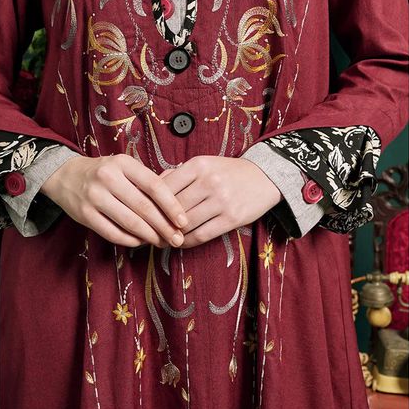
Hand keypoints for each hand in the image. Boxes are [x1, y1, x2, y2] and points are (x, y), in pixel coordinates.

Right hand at [40, 154, 187, 248]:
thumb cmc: (105, 173)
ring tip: (162, 242)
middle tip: (177, 239)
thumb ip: (147, 182)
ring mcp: (94, 197)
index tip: (183, 221)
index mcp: (123, 163)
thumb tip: (177, 208)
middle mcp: (108, 177)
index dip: (172, 206)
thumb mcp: (125, 167)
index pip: (154, 186)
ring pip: (130, 222)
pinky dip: (130, 240)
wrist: (65, 176)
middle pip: (144, 207)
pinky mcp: (85, 215)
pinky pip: (113, 233)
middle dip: (164, 227)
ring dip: (150, 236)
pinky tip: (141, 242)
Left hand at [159, 156, 280, 247]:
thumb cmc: (227, 172)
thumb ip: (177, 175)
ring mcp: (222, 201)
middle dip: (159, 222)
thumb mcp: (203, 164)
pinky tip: (181, 243)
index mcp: (198, 165)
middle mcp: (210, 181)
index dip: (151, 204)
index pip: (165, 187)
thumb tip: (149, 190)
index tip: (143, 214)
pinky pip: (202, 235)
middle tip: (149, 232)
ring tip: (163, 239)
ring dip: (172, 235)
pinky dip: (187, 242)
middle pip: (174, 208)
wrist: (265, 176)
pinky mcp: (232, 218)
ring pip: (186, 224)